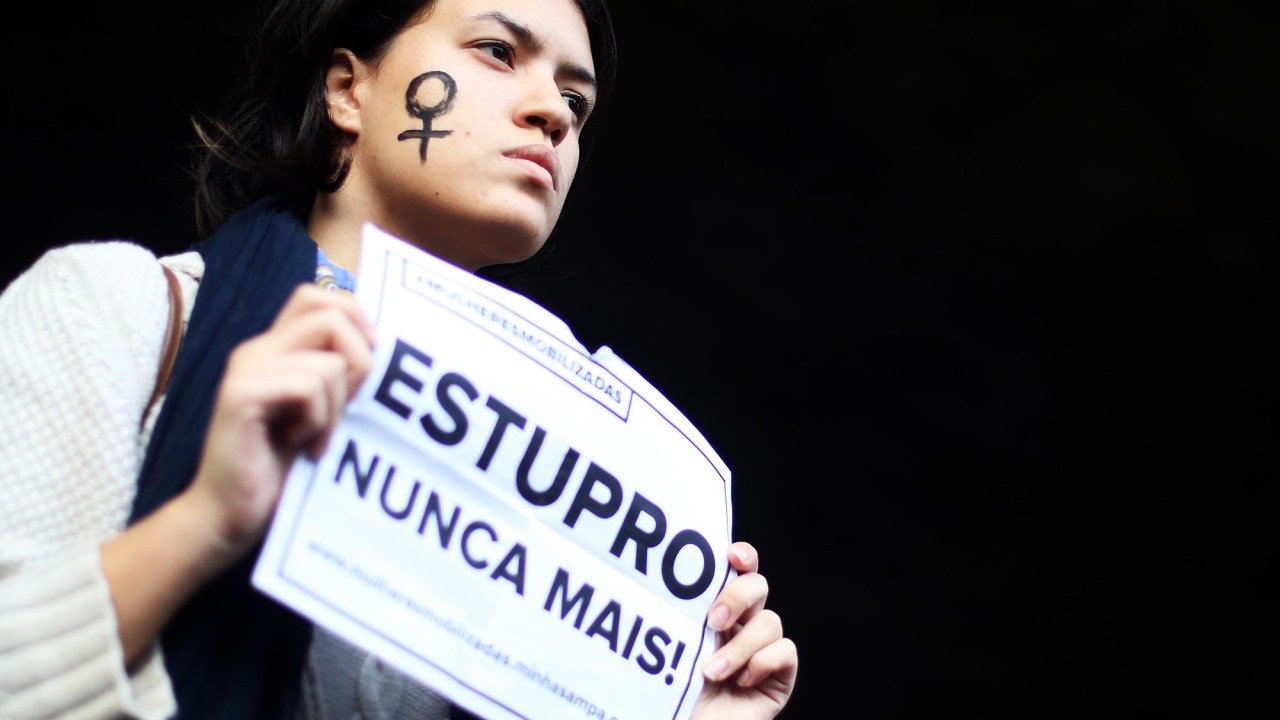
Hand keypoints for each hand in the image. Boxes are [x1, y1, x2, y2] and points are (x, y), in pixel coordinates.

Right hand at [185, 284, 374, 560]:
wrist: (229, 516)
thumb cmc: (280, 469)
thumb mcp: (322, 413)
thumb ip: (339, 376)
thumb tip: (383, 349)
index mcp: (277, 348)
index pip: (322, 298)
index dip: (357, 321)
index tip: (365, 372)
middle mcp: (259, 349)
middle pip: (333, 315)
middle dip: (359, 363)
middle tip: (347, 406)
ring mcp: (247, 369)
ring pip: (330, 361)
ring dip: (337, 408)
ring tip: (315, 439)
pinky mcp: (241, 395)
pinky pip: (309, 386)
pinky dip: (319, 421)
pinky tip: (301, 445)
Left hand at [692, 541, 797, 718]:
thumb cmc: (676, 693)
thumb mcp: (675, 648)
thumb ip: (683, 618)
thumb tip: (671, 585)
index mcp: (719, 611)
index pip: (739, 571)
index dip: (743, 556)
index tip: (730, 555)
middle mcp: (744, 625)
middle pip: (758, 585)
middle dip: (737, 597)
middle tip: (713, 622)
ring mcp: (764, 649)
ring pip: (770, 621)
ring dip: (740, 647)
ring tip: (713, 672)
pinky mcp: (780, 675)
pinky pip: (785, 651)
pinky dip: (762, 663)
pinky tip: (741, 682)